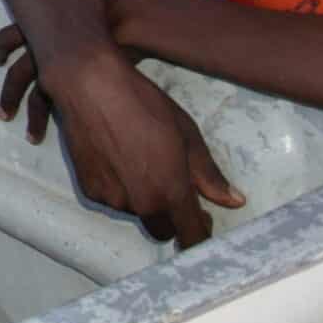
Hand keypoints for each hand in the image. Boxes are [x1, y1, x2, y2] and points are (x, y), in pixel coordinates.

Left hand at [0, 0, 152, 139]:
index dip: (2, 47)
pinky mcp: (81, 79)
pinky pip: (62, 104)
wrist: (136, 14)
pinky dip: (57, 119)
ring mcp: (62, 65)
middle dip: (10, 96)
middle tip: (4, 114)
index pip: (10, 37)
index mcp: (42, 22)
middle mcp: (45, 46)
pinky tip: (59, 131)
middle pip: (18, 75)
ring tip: (31, 137)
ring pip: (38, 97)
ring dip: (33, 117)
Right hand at [0, 40, 242, 245]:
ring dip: (144, 199)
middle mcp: (140, 204)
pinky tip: (118, 158)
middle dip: (171, 217)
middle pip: (163, 231)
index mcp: (170, 192)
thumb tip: (234, 201)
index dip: (201, 234)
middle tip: (174, 187)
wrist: (89, 85)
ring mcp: (111, 199)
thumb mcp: (186, 134)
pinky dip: (121, 188)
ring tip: (140, 160)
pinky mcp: (90, 189)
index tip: (204, 222)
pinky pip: (113, 199)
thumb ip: (209, 174)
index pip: (192, 237)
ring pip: (137, 212)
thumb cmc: (143, 103)